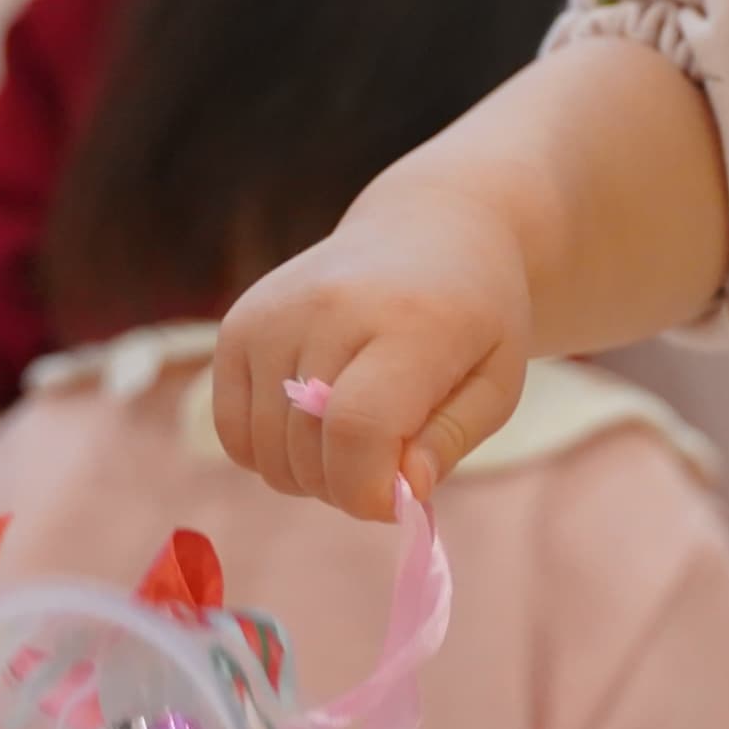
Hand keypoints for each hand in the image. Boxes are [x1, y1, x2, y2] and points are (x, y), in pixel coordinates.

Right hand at [213, 175, 536, 519]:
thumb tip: (402, 490)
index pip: (359, 428)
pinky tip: (313, 422)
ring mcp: (274, 313)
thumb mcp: (496, 380)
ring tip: (357, 433)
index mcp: (409, 321)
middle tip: (389, 459)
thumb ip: (451, 439)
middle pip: (310, 451)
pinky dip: (269, 450)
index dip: (370, 490)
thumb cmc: (473, 318)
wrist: (429, 229)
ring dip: (311, 472)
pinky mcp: (239, 325)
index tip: (398, 499)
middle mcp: (330, 307)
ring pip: (267, 452)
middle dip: (350, 485)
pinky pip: (231, 432)